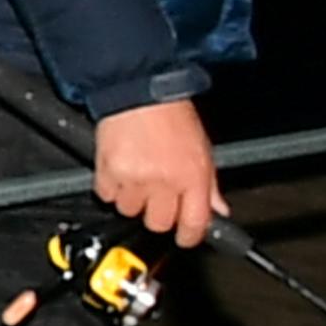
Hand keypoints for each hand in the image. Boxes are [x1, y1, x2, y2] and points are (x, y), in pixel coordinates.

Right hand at [93, 98, 224, 250]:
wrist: (137, 89)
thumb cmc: (171, 114)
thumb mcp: (202, 147)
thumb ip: (210, 185)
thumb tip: (218, 211)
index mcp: (192, 176)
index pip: (194, 225)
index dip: (189, 236)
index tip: (185, 236)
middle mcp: (164, 181)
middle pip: (158, 224)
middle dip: (159, 214)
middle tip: (159, 196)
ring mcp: (135, 179)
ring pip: (129, 211)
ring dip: (133, 199)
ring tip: (138, 175)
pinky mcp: (108, 172)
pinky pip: (107, 195)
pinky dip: (112, 187)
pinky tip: (121, 169)